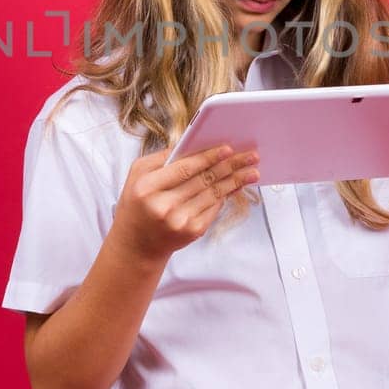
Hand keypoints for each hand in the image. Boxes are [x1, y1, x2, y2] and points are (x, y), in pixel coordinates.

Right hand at [112, 144, 260, 263]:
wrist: (136, 245)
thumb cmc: (137, 204)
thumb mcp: (137, 176)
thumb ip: (160, 158)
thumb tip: (189, 143)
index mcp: (147, 188)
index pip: (183, 169)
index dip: (208, 158)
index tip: (227, 148)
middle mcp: (163, 206)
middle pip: (203, 180)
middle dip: (229, 166)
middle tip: (250, 156)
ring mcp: (179, 221)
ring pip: (213, 194)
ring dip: (235, 181)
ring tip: (252, 171)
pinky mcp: (192, 231)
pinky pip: (214, 208)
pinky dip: (227, 195)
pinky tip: (238, 185)